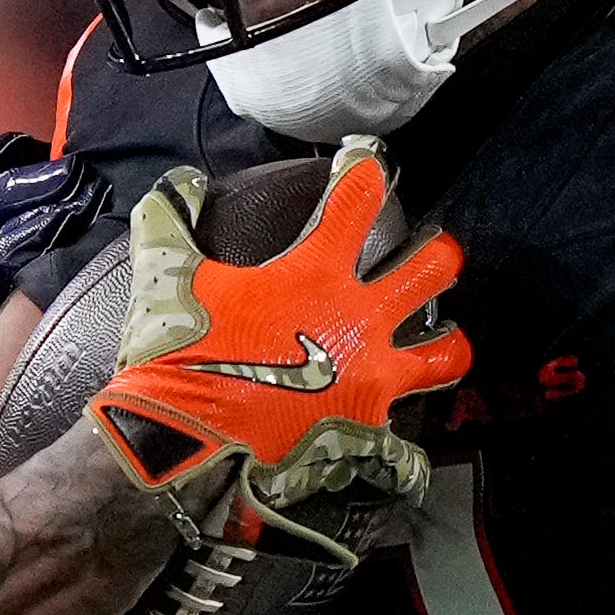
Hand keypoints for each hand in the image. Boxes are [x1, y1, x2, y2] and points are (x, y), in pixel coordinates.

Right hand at [89, 140, 471, 564]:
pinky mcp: (369, 432)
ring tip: (445, 338)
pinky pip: (407, 451)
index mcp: (316, 276)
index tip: (370, 158)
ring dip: (448, 343)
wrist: (182, 444)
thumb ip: (169, 222)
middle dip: (440, 255)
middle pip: (432, 272)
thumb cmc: (178, 358)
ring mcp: (372, 378)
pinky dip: (406, 457)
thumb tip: (180, 184)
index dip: (368, 168)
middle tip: (436, 252)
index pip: (358, 200)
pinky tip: (406, 456)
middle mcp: (359, 322)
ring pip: (445, 354)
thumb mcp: (165, 277)